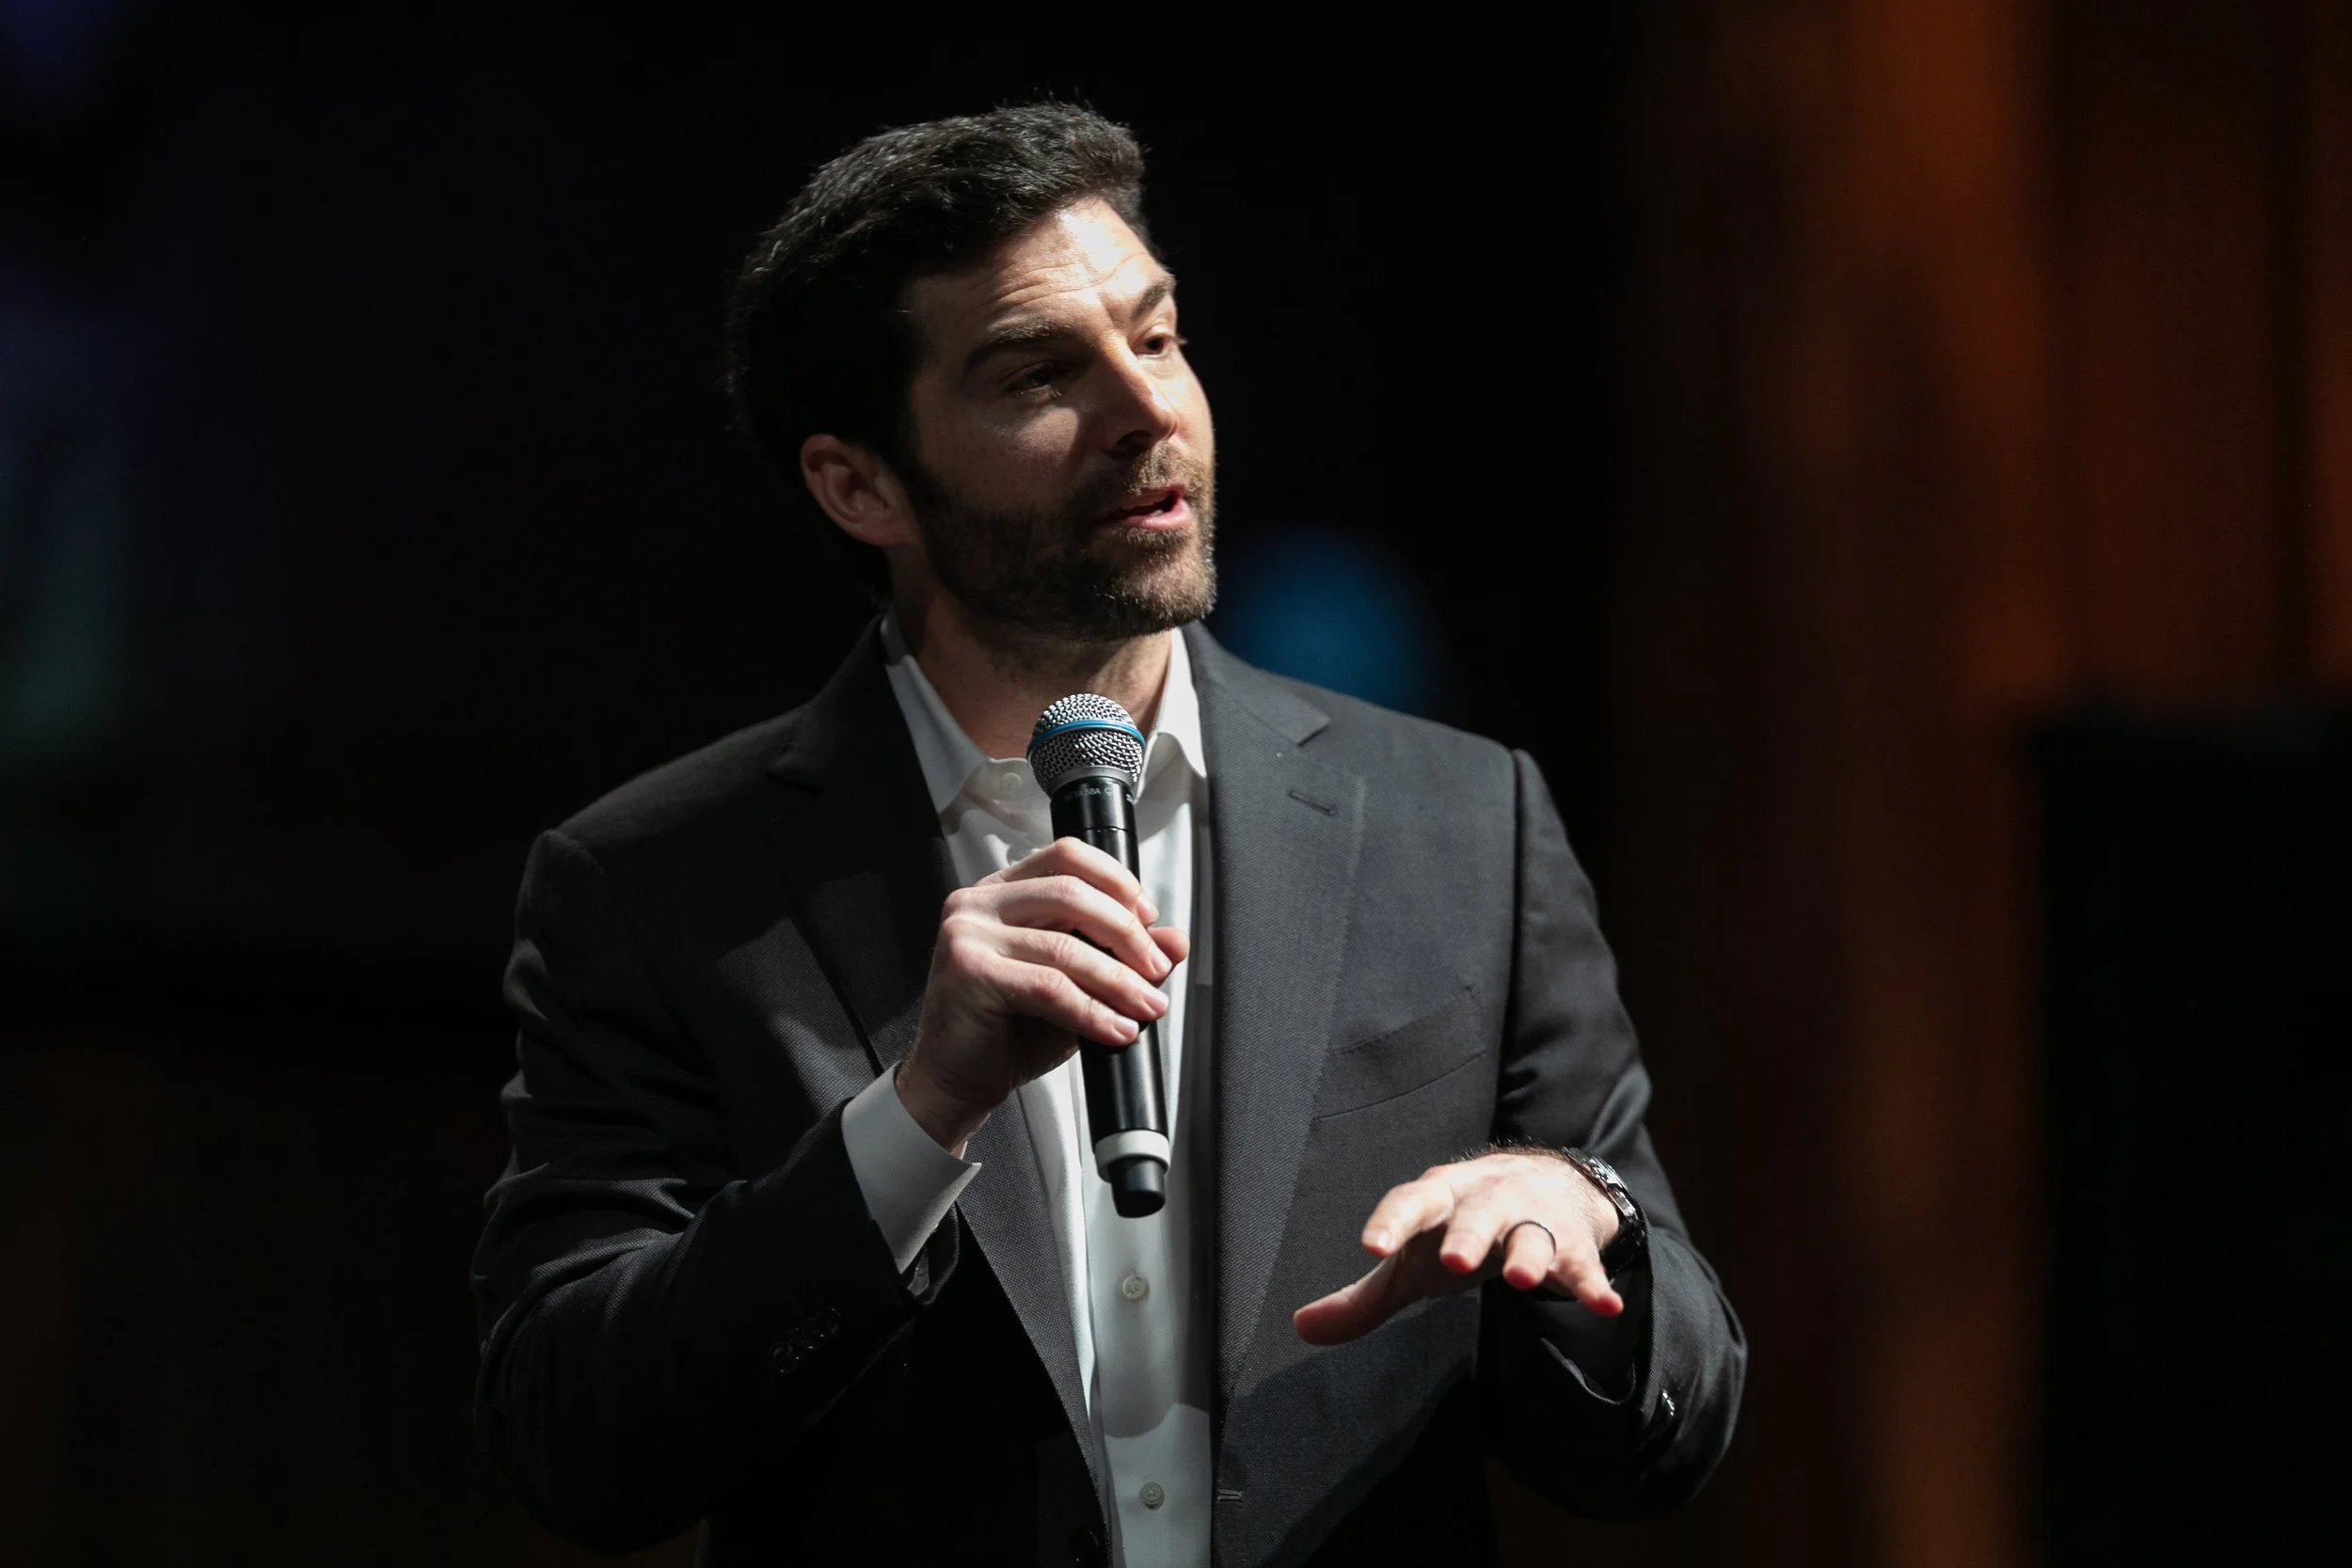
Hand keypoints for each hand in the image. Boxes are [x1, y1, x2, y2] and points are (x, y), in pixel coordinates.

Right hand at [896, 837, 1188, 1153]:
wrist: (954, 1081)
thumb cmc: (1007, 1031)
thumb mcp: (1076, 985)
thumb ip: (1120, 957)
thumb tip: (1175, 941)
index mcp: (1001, 891)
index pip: (1068, 857)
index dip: (1117, 882)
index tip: (1148, 920)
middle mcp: (979, 903)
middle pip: (1072, 894)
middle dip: (1128, 935)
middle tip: (1156, 972)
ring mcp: (968, 933)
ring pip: (1065, 946)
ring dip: (1119, 981)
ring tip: (1147, 1007)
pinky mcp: (969, 972)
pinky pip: (1049, 987)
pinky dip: (1093, 1011)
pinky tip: (1116, 1029)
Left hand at [1292, 1148, 1623, 1344]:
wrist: (1543, 1181)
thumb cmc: (1457, 1228)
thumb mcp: (1412, 1260)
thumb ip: (1363, 1298)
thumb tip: (1300, 1329)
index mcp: (1439, 1198)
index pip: (1409, 1202)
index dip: (1390, 1223)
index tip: (1371, 1247)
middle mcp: (1485, 1201)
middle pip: (1475, 1215)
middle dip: (1467, 1236)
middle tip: (1455, 1262)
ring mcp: (1532, 1219)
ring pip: (1531, 1234)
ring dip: (1530, 1254)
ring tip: (1525, 1280)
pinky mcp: (1572, 1244)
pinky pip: (1583, 1265)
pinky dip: (1593, 1284)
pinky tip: (1605, 1307)